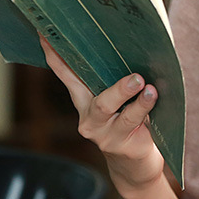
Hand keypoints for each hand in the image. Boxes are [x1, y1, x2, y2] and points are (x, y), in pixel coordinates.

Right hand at [39, 36, 164, 198]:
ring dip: (123, 90)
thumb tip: (128, 41)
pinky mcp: (120, 144)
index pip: (67, 75)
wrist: (136, 165)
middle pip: (84, 89)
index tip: (45, 34)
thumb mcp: (120, 100)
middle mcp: (89, 116)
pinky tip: (152, 94)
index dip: (55, 56)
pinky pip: (132, 120)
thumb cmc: (130, 121)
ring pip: (108, 106)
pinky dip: (143, 105)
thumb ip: (116, 78)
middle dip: (87, 68)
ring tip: (139, 80)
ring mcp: (103, 132)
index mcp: (85, 100)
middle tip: (109, 57)